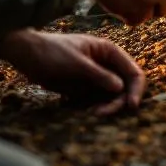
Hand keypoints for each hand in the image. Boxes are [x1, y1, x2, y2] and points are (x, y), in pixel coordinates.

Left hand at [0, 29, 145, 115]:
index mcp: (109, 52)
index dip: (136, 88)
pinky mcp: (85, 90)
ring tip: (92, 113)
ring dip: (107, 107)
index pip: (132, 71)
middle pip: (124, 87)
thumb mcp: (77, 63)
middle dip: (118, 102)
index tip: (131, 106)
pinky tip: (87, 112)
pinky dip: (96, 108)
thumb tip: (121, 88)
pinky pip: (98, 102)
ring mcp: (96, 78)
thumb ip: (99, 75)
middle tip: (101, 113)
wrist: (28, 57)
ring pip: (112, 97)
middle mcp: (107, 65)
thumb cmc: (53, 52)